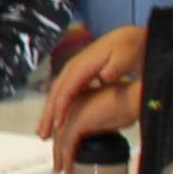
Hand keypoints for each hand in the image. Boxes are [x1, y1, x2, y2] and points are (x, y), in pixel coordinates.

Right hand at [41, 27, 148, 165]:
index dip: (60, 108)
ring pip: (56, 94)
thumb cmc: (129, 47)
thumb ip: (117, 66)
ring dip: (49, 113)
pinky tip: (58, 119)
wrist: (130, 38)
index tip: (58, 126)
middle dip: (47, 115)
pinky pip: (64, 93)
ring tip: (44, 132)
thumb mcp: (127, 55)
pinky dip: (58, 107)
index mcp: (82, 65)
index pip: (66, 90)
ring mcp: (74, 71)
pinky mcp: (79, 75)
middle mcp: (73, 68)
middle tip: (42, 135)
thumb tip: (105, 75)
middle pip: (55, 93)